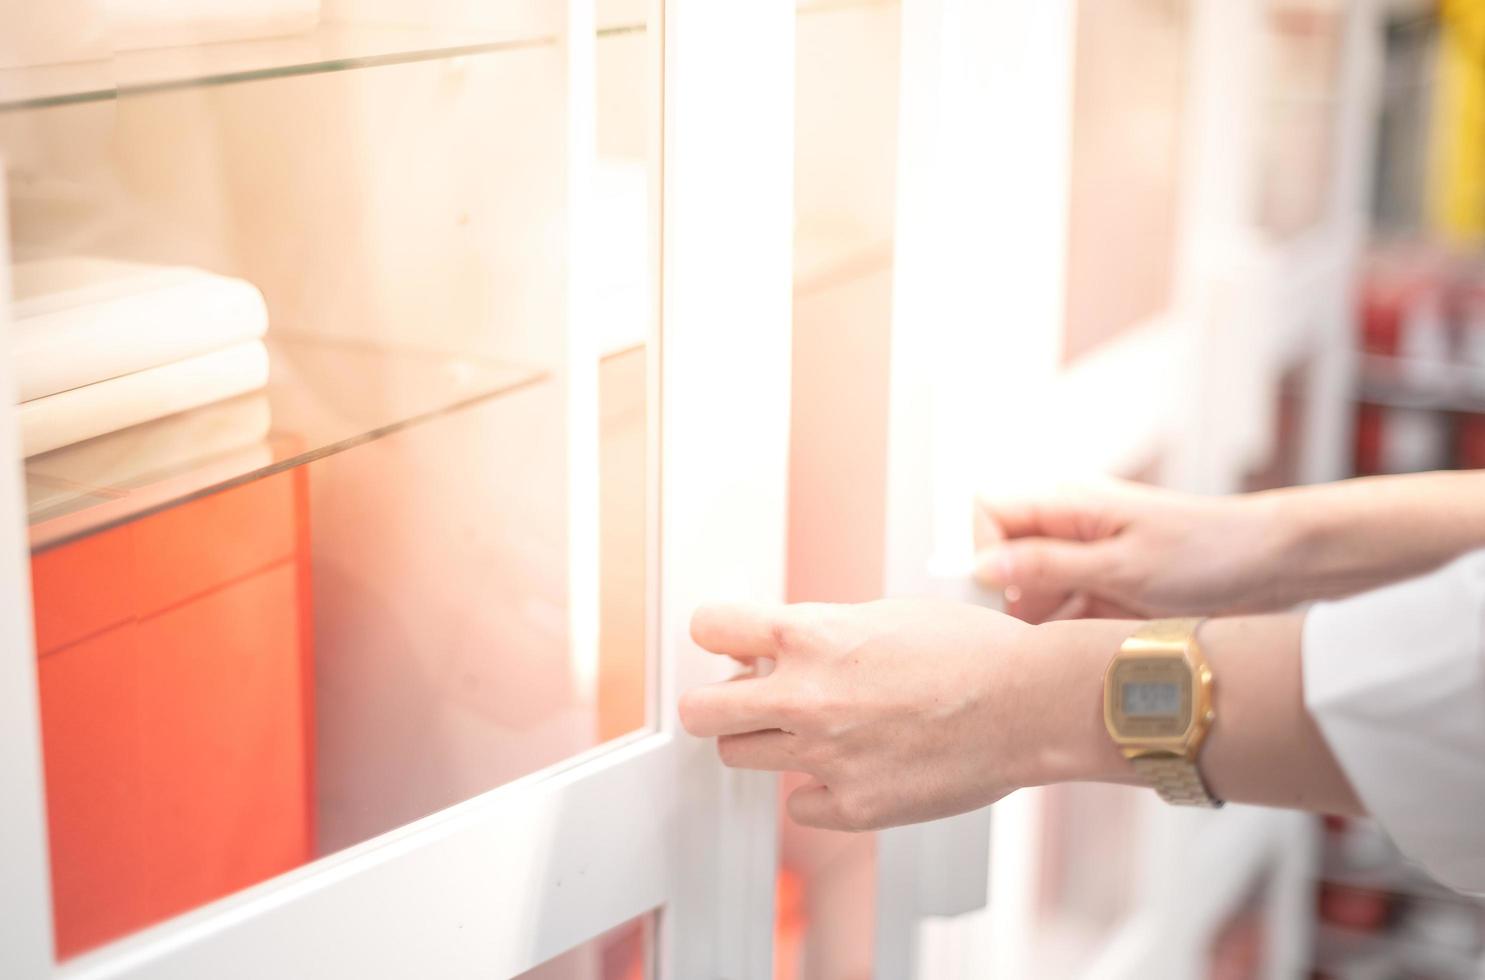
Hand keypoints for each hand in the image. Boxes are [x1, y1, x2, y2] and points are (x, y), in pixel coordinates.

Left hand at [678, 598, 1086, 830]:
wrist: (1029, 704)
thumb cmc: (973, 652)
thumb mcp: (885, 614)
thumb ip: (824, 631)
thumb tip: (785, 644)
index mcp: (811, 636)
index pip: (711, 627)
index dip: (716, 634)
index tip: (726, 643)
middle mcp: (806, 697)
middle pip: (702, 711)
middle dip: (716, 704)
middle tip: (740, 701)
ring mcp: (825, 756)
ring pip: (741, 757)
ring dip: (765, 743)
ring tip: (810, 731)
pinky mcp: (853, 806)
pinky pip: (801, 806)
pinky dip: (820, 792)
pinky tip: (854, 770)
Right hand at [973, 478, 1288, 622]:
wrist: (1277, 565)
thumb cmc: (1208, 552)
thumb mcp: (1121, 566)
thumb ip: (1046, 565)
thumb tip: (980, 567)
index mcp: (1068, 502)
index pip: (988, 511)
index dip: (982, 552)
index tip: (998, 599)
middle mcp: (1070, 525)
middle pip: (1005, 557)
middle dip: (1007, 600)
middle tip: (1026, 640)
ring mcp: (1089, 557)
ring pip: (1033, 592)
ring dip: (1040, 624)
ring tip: (1062, 653)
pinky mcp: (1108, 587)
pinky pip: (1067, 613)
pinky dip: (1068, 636)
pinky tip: (1084, 655)